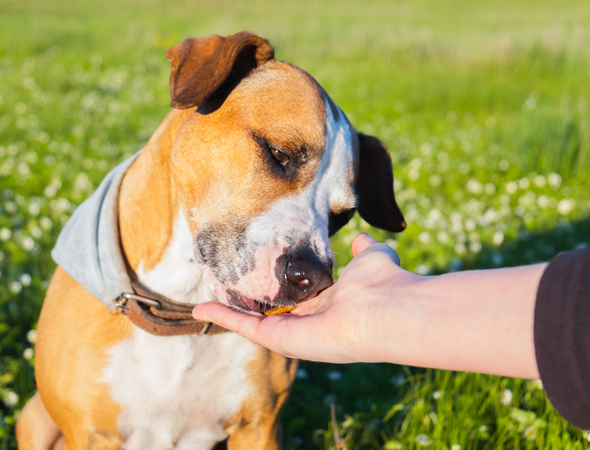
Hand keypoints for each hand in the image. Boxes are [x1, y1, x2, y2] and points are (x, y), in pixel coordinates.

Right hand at [192, 233, 418, 362]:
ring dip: (225, 315)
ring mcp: (293, 334)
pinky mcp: (281, 339)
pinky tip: (200, 309)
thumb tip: (360, 239)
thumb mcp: (369, 258)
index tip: (257, 277)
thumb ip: (363, 250)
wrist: (388, 307)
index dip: (275, 288)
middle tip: (221, 291)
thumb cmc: (383, 284)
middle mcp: (308, 323)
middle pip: (268, 315)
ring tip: (201, 306)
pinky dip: (222, 318)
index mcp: (326, 305)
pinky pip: (245, 327)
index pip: (294, 299)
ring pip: (250, 323)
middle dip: (244, 306)